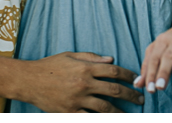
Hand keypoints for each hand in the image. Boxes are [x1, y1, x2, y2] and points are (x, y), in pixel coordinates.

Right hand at [24, 51, 143, 112]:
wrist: (30, 80)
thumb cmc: (50, 65)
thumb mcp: (71, 55)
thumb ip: (91, 57)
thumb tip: (110, 60)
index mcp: (85, 68)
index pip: (112, 71)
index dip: (127, 75)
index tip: (136, 79)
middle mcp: (84, 84)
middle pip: (113, 90)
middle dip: (130, 95)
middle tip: (141, 98)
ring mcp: (77, 100)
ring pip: (105, 108)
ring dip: (120, 112)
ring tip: (130, 115)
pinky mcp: (70, 112)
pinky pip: (89, 118)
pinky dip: (101, 120)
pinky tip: (110, 120)